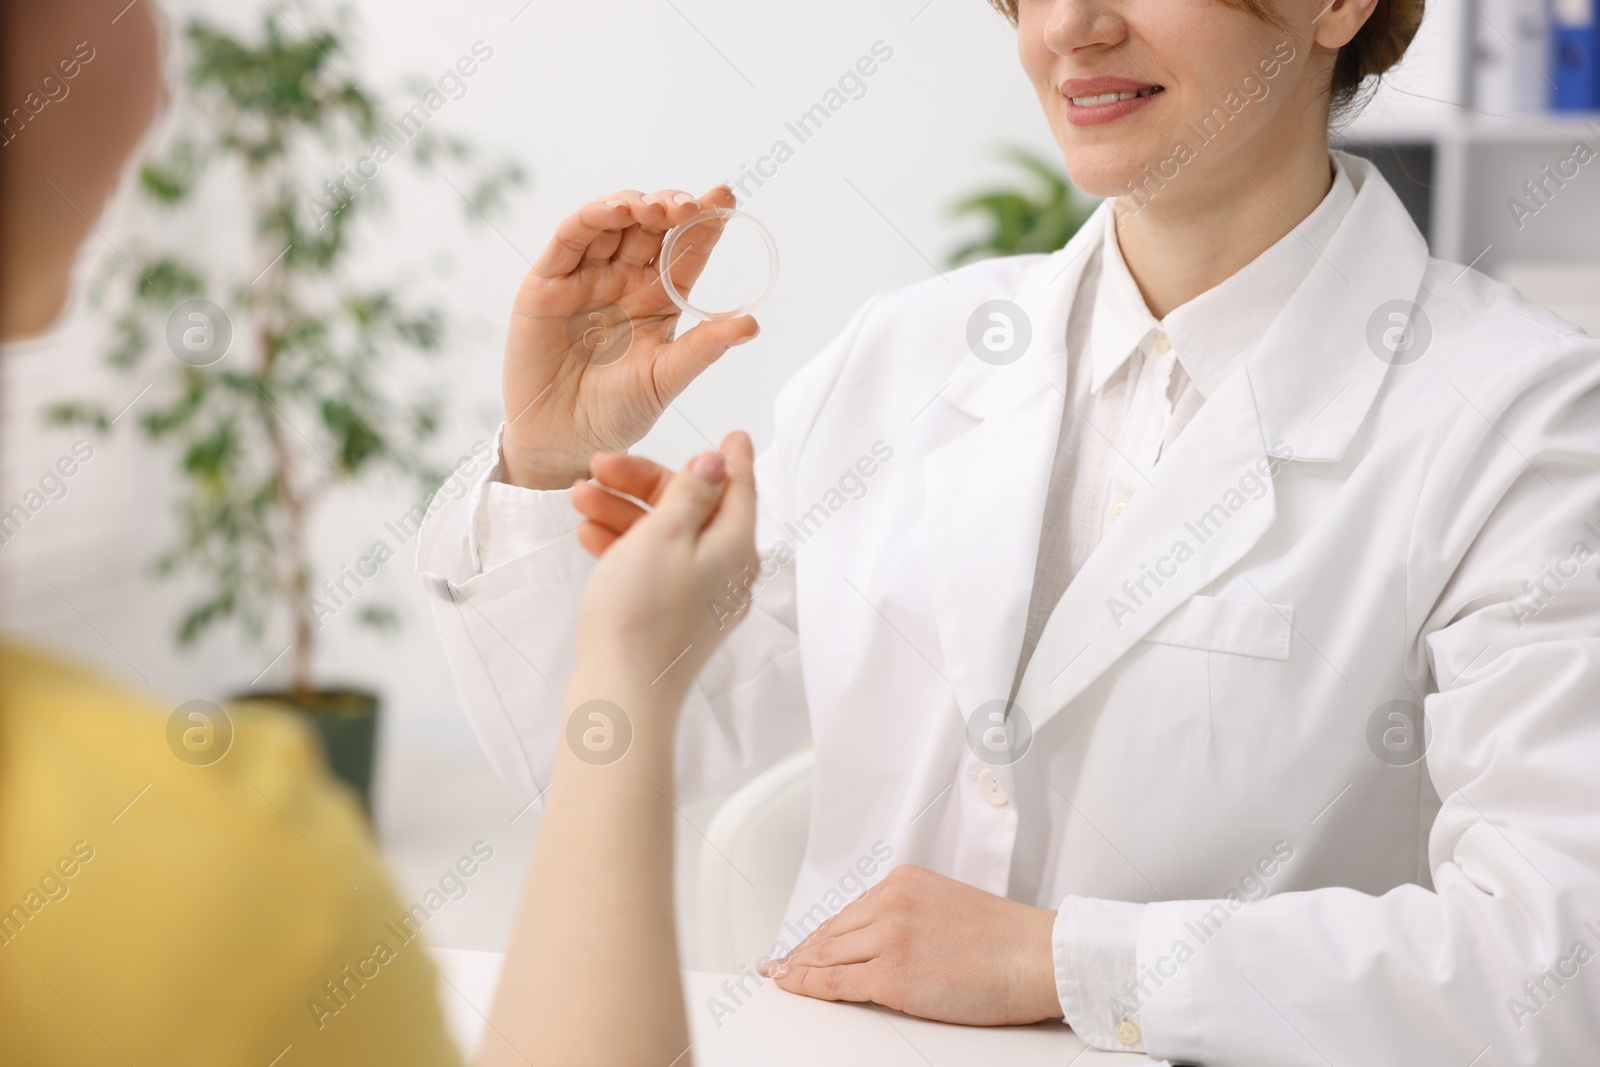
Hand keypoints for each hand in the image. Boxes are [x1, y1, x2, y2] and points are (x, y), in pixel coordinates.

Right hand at [502, 185, 759, 488]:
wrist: (562, 439)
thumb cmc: (618, 412)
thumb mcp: (667, 377)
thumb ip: (704, 348)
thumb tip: (752, 324)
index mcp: (659, 297)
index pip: (686, 250)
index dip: (705, 221)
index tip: (725, 198)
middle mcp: (624, 279)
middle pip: (651, 226)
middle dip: (673, 207)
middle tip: (692, 207)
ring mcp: (587, 276)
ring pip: (612, 222)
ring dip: (635, 205)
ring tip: (658, 209)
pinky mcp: (548, 280)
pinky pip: (570, 238)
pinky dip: (592, 217)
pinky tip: (616, 211)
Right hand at [569, 431, 759, 698]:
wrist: (621, 693)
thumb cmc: (642, 612)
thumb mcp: (665, 535)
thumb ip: (692, 494)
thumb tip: (719, 463)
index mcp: (736, 547)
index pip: (740, 489)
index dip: (732, 458)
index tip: (734, 434)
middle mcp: (727, 572)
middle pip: (695, 510)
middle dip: (646, 483)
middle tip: (599, 466)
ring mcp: (700, 598)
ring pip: (667, 538)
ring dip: (625, 512)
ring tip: (578, 499)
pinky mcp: (673, 619)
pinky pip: (654, 568)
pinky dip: (625, 547)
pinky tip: (587, 536)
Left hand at [759, 865, 1061, 1026]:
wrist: (1037, 956)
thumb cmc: (1007, 940)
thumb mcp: (947, 906)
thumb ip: (910, 915)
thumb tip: (881, 939)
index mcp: (904, 882)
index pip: (849, 912)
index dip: (821, 933)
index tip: (804, 943)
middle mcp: (890, 902)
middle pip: (832, 932)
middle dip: (803, 951)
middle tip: (781, 963)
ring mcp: (888, 937)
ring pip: (827, 955)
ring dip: (799, 967)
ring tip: (780, 976)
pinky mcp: (890, 974)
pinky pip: (834, 983)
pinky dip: (806, 985)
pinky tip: (791, 985)